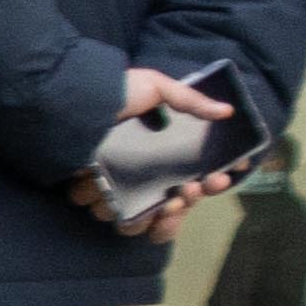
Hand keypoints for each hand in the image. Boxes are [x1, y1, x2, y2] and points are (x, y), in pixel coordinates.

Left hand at [67, 61, 236, 226]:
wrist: (79, 95)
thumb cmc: (119, 91)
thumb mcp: (157, 88)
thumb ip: (191, 100)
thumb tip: (227, 111)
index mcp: (160, 158)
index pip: (189, 186)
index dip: (206, 189)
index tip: (217, 180)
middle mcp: (139, 177)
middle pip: (166, 212)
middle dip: (182, 208)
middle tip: (190, 191)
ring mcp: (116, 187)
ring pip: (139, 218)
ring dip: (157, 213)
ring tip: (169, 196)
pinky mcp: (92, 190)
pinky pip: (111, 215)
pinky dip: (127, 214)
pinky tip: (142, 198)